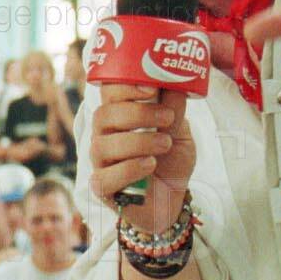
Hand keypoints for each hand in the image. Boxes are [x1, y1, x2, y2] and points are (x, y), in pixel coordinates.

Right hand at [86, 83, 192, 234]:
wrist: (173, 200)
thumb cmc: (170, 162)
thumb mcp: (180, 132)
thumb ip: (174, 109)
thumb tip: (176, 80)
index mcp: (119, 117)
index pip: (109, 93)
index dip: (124, 86)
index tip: (151, 88)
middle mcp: (104, 136)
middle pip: (103, 115)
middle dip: (137, 113)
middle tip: (167, 118)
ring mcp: (100, 162)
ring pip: (103, 145)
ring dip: (138, 141)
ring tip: (165, 144)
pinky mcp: (102, 188)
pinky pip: (106, 176)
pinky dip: (130, 168)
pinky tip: (150, 165)